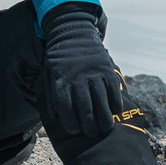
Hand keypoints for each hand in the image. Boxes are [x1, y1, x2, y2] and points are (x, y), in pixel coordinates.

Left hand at [39, 2, 123, 137]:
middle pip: (85, 108)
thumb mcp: (48, 73)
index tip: (75, 131)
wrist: (72, 31)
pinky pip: (113, 89)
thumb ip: (51, 95)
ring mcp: (93, 73)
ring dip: (105, 118)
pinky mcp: (106, 69)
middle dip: (89, 125)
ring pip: (101, 101)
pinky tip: (116, 112)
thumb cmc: (58, 58)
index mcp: (61, 80)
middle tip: (92, 133)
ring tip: (105, 128)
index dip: (70, 122)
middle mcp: (77, 78)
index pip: (65, 107)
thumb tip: (55, 116)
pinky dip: (116, 102)